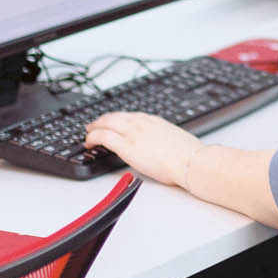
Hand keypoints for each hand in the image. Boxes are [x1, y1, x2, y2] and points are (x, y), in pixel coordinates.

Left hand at [85, 111, 199, 188]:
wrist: (189, 161)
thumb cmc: (188, 156)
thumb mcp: (177, 142)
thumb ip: (167, 141)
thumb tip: (167, 148)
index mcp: (155, 121)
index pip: (131, 116)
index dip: (119, 119)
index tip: (115, 122)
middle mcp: (142, 124)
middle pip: (116, 117)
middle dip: (103, 120)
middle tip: (95, 124)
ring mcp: (133, 133)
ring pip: (106, 123)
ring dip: (95, 126)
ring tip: (89, 132)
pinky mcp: (126, 146)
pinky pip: (103, 137)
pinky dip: (93, 137)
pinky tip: (89, 141)